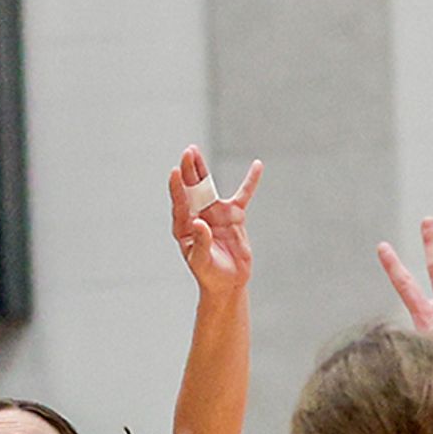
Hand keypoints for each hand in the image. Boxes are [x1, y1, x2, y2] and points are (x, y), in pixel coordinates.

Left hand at [170, 148, 259, 298]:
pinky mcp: (234, 215)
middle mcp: (197, 215)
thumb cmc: (209, 274)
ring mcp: (215, 213)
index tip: (175, 171)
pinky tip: (257, 165)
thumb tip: (199, 223)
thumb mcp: (202, 261)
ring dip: (201, 169)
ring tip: (194, 151)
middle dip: (188, 171)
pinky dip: (250, 181)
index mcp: (185, 227)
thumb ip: (201, 242)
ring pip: (208, 186)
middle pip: (191, 189)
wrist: (228, 282)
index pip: (180, 203)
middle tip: (187, 152)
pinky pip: (243, 195)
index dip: (177, 187)